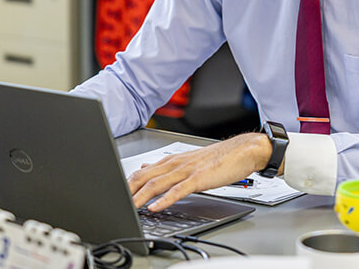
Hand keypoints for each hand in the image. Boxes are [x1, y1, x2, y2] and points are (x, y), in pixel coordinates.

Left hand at [128, 132, 271, 211]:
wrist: (242, 151)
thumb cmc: (218, 157)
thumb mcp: (187, 159)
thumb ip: (166, 165)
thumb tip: (147, 167)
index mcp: (172, 160)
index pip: (142, 171)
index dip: (127, 183)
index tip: (116, 193)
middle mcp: (176, 163)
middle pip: (145, 177)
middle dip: (128, 190)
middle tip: (116, 201)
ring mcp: (186, 170)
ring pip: (157, 184)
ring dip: (141, 197)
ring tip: (130, 206)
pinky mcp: (198, 178)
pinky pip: (178, 190)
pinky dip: (165, 199)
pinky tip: (156, 207)